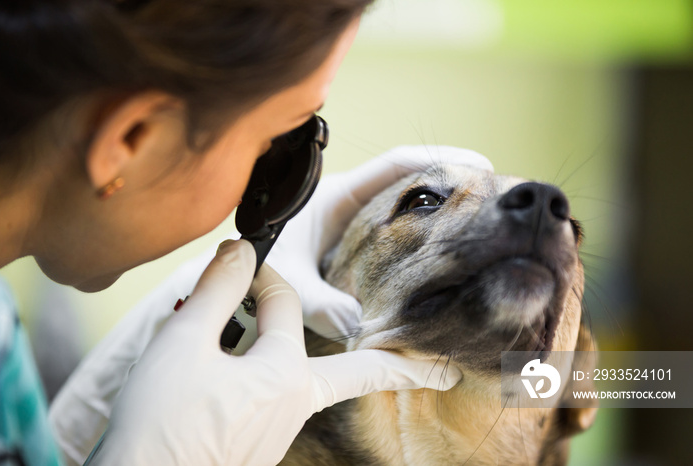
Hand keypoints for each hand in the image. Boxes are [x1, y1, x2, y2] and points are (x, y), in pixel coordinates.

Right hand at [85, 240, 460, 464]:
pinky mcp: (259, 444)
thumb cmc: (157, 423)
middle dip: (404, 368)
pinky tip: (245, 372)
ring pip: (309, 377)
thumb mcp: (183, 343)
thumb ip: (218, 290)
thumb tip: (242, 249)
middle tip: (447, 372)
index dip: (258, 273)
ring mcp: (279, 429)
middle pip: (358, 372)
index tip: (238, 261)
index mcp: (283, 375)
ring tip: (347, 352)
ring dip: (313, 357)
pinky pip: (280, 399)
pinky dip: (276, 376)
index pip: (283, 302)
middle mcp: (293, 404)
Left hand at [267, 145, 492, 337]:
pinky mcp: (353, 250)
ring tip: (483, 227)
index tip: (479, 166)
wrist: (230, 284)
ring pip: (404, 211)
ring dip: (440, 214)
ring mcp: (352, 227)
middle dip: (450, 185)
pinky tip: (445, 264)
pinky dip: (421, 243)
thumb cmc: (249, 272)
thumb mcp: (282, 280)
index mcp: (333, 196)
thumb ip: (314, 300)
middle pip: (408, 183)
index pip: (393, 165)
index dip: (436, 160)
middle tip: (494, 198)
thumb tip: (358, 327)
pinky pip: (395, 238)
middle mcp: (347, 206)